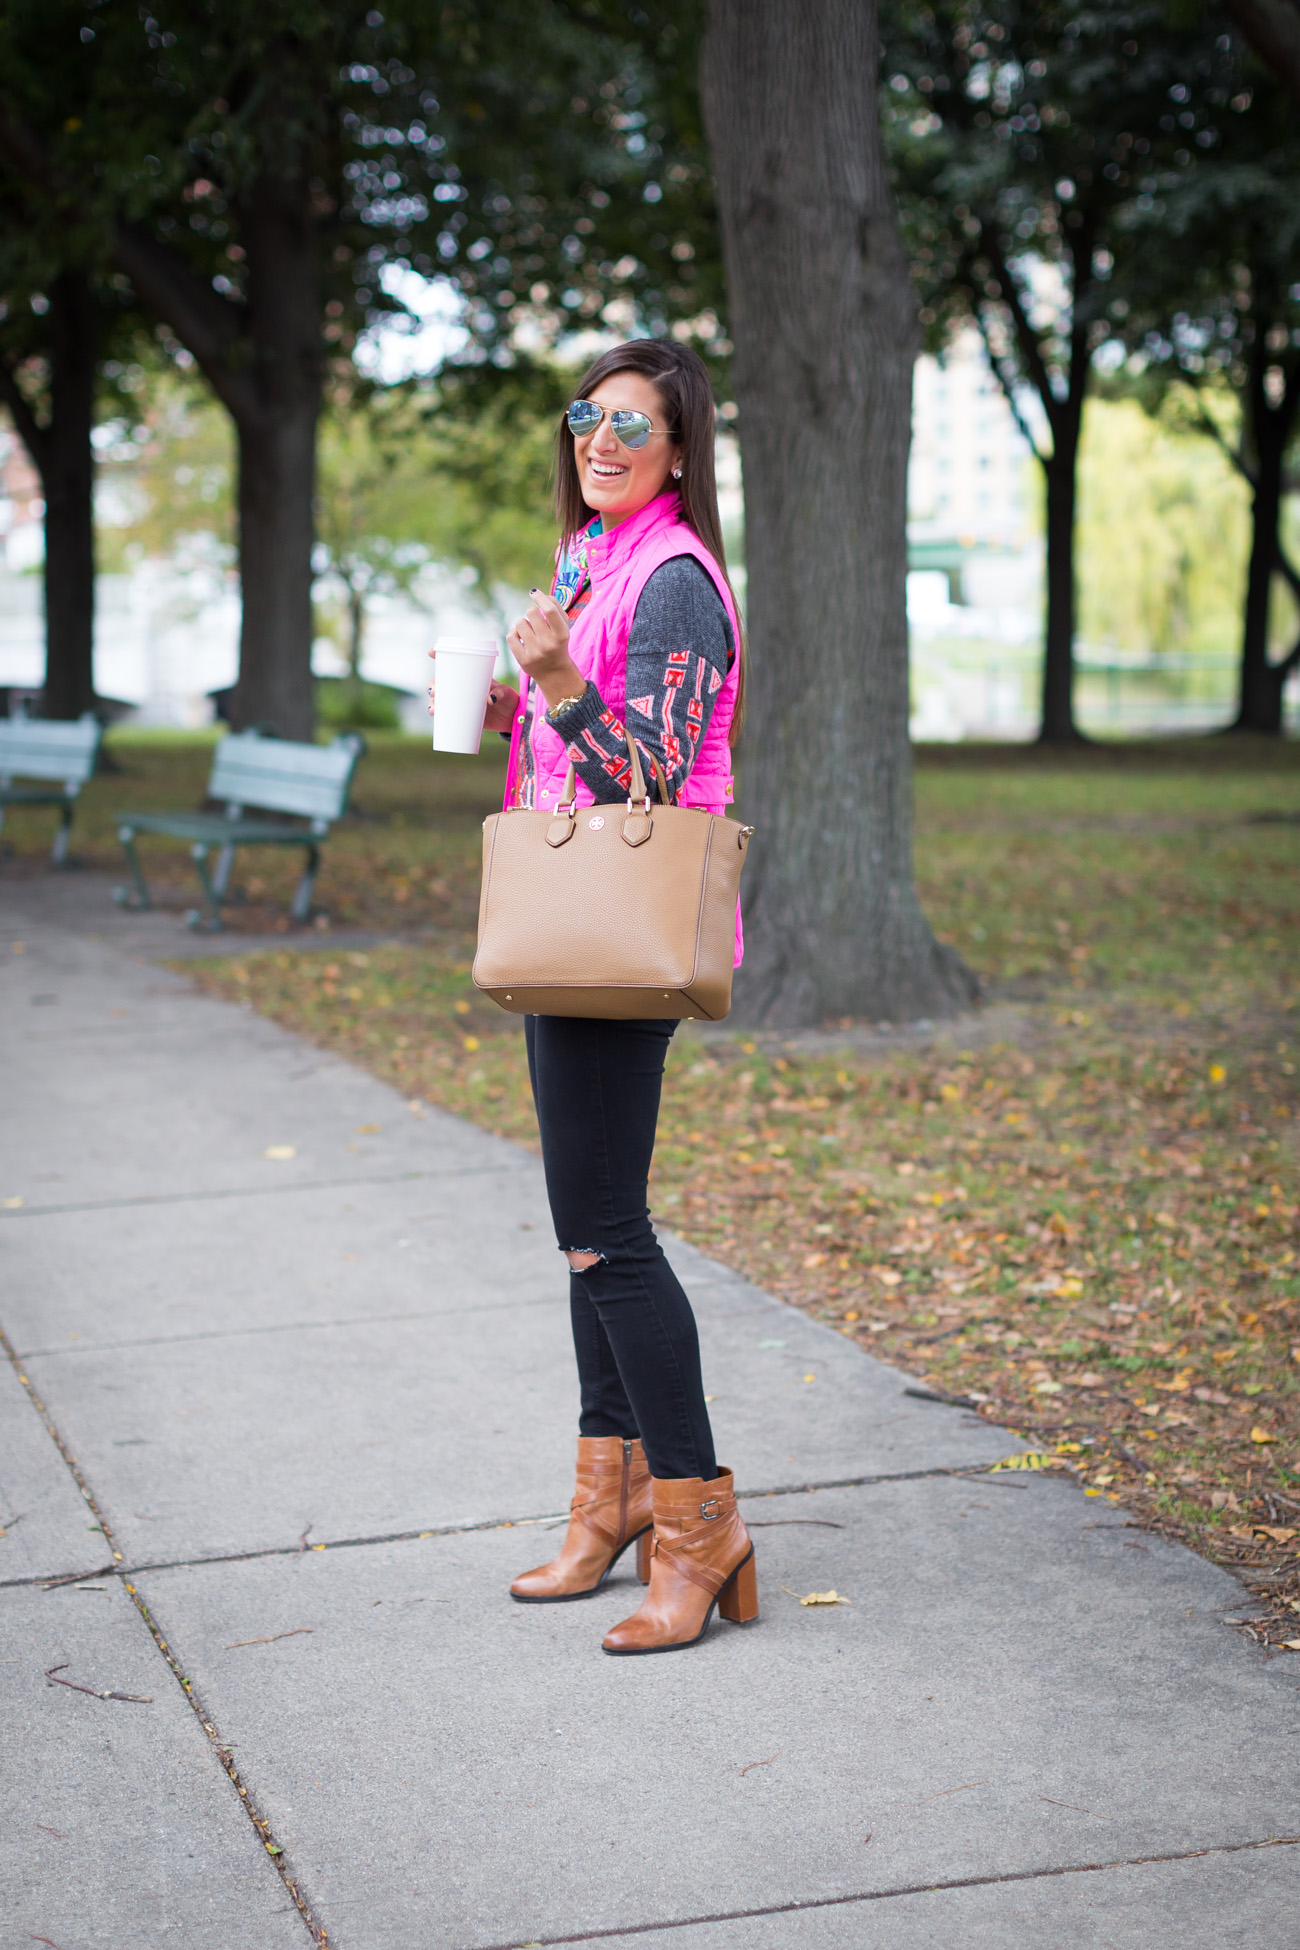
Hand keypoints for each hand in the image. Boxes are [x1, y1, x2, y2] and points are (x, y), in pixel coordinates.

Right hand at [426, 650, 518, 735]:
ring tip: (433, 709)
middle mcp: (464, 688)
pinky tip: (434, 716)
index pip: (454, 663)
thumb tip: (490, 699)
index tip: (432, 652)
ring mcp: (463, 702)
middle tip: (433, 692)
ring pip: (442, 700)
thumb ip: (500, 693)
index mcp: (472, 677)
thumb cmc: (510, 700)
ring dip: (433, 703)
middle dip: (432, 685)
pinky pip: (448, 714)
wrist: (512, 718)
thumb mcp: (507, 693)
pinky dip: (439, 715)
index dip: (440, 656)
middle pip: (442, 683)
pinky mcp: (464, 715)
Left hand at [507, 588, 585, 713]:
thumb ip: (555, 607)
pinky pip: (511, 635)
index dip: (540, 597)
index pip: (549, 610)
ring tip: (530, 632)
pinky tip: (522, 638)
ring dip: (523, 624)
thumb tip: (537, 593)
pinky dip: (515, 633)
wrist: (554, 672)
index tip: (534, 593)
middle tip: (535, 621)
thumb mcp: (563, 626)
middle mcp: (549, 644)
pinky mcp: (523, 660)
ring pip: (520, 623)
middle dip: (531, 612)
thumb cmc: (557, 642)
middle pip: (531, 612)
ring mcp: (535, 653)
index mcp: (562, 634)